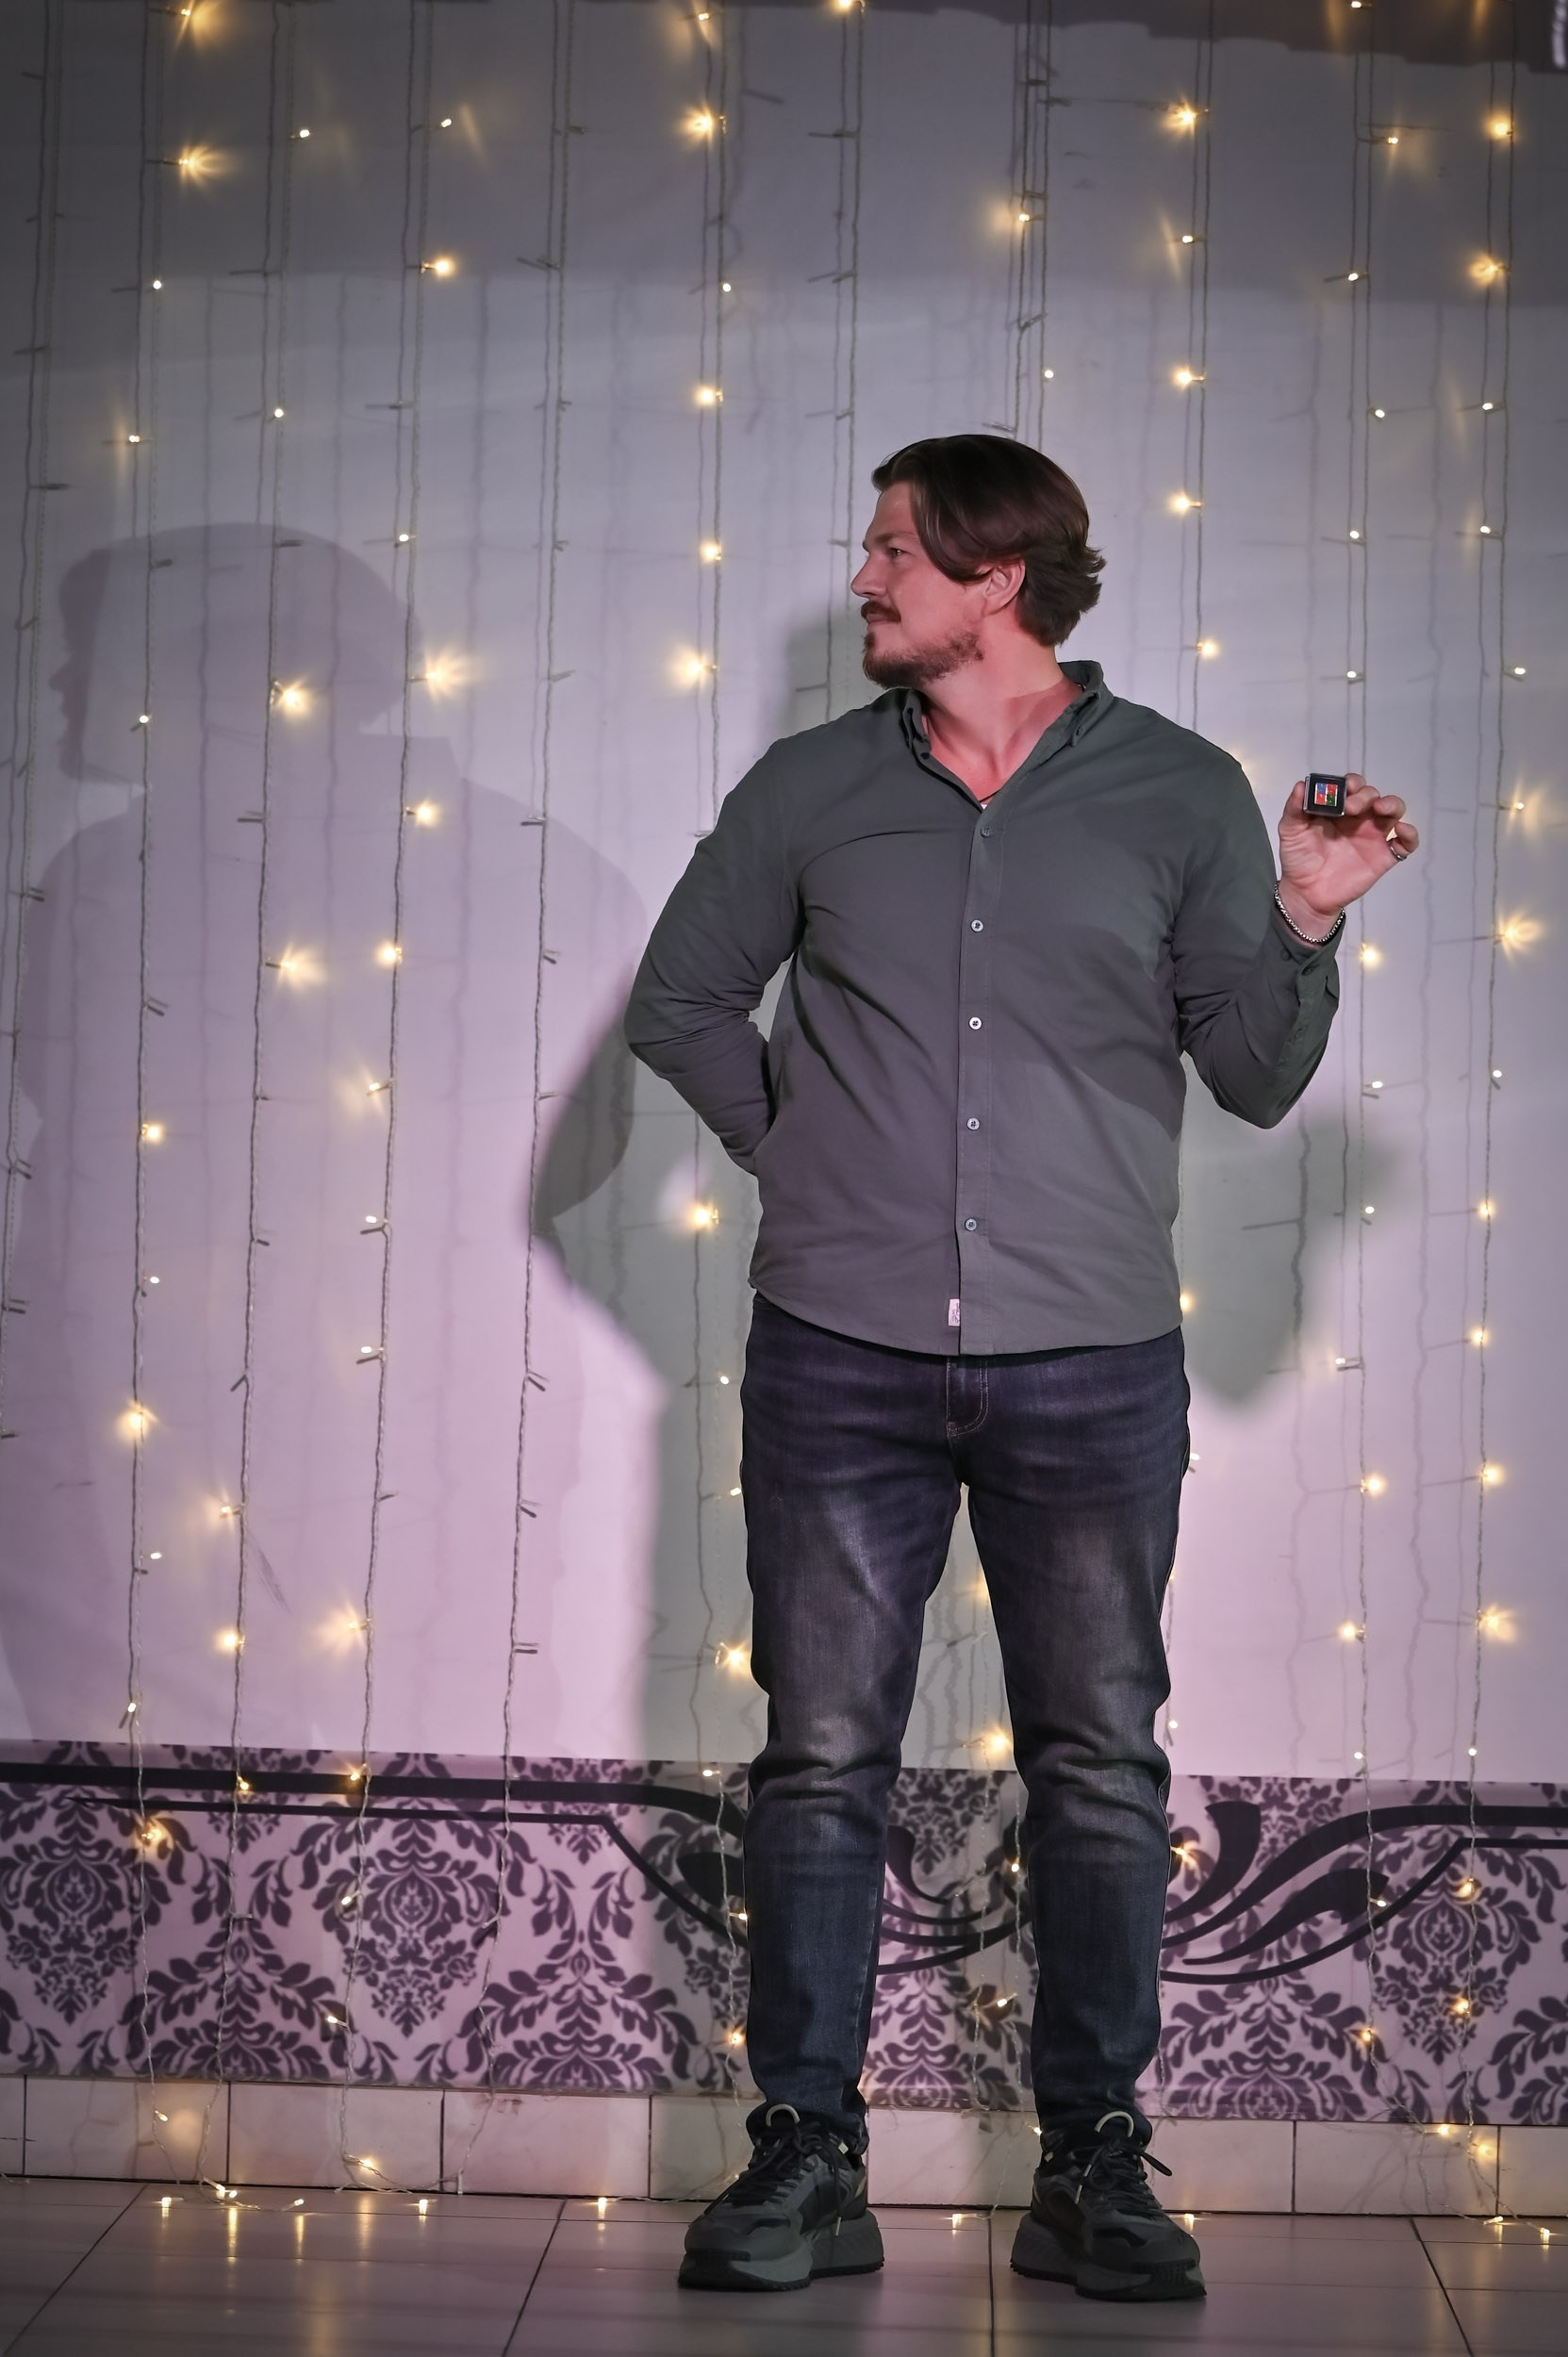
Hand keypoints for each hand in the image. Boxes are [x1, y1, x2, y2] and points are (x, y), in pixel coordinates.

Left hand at [1277, 773, 1418, 926]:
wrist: (1306, 893)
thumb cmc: (1299, 859)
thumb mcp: (1290, 831)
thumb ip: (1294, 809)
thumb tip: (1301, 785)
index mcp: (1339, 808)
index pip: (1353, 786)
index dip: (1351, 783)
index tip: (1344, 789)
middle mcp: (1360, 818)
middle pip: (1374, 795)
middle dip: (1365, 795)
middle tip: (1351, 807)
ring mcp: (1374, 836)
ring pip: (1394, 810)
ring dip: (1392, 804)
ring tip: (1380, 809)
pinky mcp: (1384, 856)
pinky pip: (1406, 843)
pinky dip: (1410, 834)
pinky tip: (1401, 831)